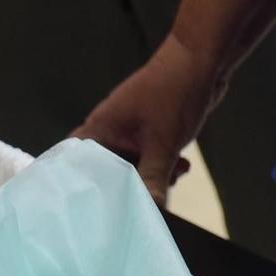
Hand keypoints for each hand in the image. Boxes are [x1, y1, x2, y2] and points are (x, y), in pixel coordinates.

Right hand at [74, 35, 221, 203]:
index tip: (83, 206)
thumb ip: (153, 180)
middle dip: (124, 185)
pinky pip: (148, 155)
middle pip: (105, 170)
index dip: (75, 185)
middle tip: (138, 201)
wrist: (203, 62)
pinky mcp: (149, 130)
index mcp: (99, 130)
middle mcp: (108, 130)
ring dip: (150, 175)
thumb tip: (149, 212)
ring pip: (131, 164)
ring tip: (171, 179)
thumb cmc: (173, 96)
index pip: (73, 163)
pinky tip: (181, 167)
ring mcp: (129, 129)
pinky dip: (162, 164)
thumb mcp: (163, 145)